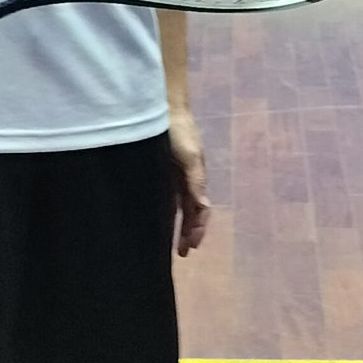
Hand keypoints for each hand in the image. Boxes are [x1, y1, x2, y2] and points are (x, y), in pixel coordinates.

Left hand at [167, 106, 211, 254]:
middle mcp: (187, 180)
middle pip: (191, 213)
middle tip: (183, 253)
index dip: (198, 229)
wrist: (161, 109)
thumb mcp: (189, 157)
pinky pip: (166, 197)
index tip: (191, 247)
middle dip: (189, 233)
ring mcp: (173, 176)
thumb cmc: (178, 132)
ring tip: (173, 244)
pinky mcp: (160, 171)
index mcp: (196, 179)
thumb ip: (196, 182)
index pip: (200, 211)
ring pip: (179, 207)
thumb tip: (204, 208)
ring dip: (179, 225)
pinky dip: (166, 211)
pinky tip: (159, 221)